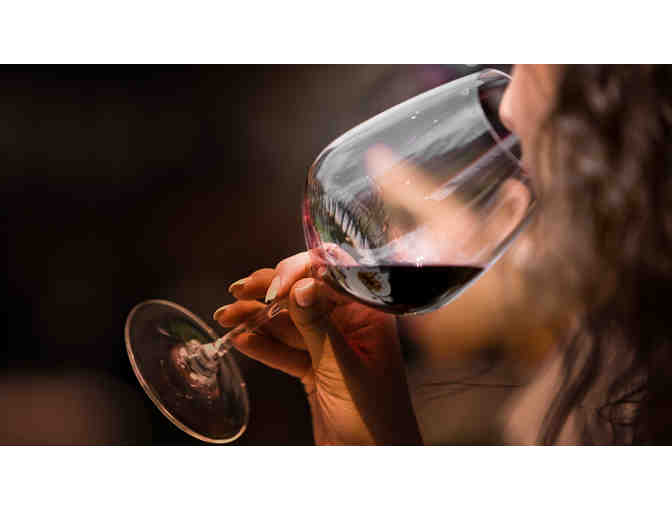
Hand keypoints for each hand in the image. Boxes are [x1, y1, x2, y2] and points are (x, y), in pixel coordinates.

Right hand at [214, 251, 422, 444]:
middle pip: (304, 295)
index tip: (272, 287)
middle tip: (237, 292)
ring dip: (257, 318)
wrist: (370, 462)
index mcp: (368, 315)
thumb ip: (318, 325)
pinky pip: (285, 350)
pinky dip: (263, 346)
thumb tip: (300, 284)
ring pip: (290, 323)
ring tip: (225, 316)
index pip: (332, 274)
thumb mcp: (341, 366)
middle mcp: (350, 325)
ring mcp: (330, 347)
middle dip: (269, 293)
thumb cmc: (373, 417)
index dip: (299, 272)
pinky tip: (241, 339)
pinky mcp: (314, 369)